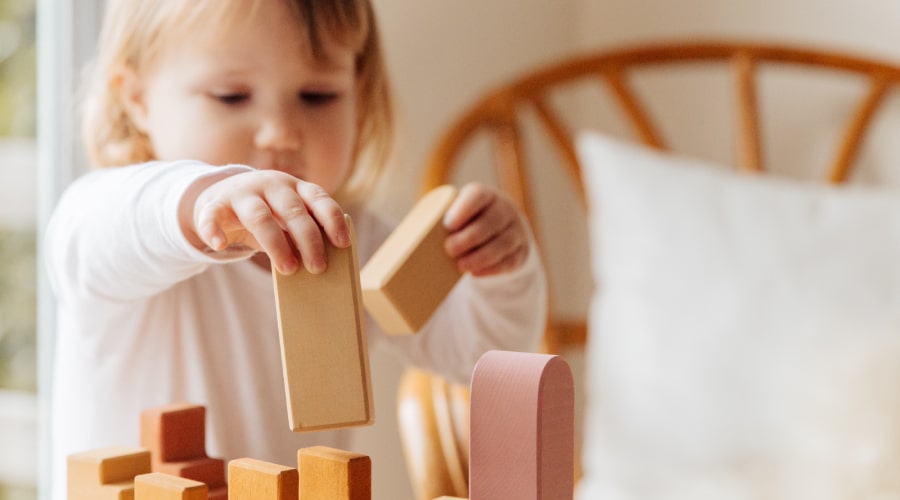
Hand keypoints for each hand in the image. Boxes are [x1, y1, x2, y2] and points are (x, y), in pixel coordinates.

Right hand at [186, 170, 348, 274]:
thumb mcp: (286, 218)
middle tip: (318, 267)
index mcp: (295, 186)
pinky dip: (214, 230)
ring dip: (275, 244)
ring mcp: (242, 192)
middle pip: (293, 210)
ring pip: (259, 216)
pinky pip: (212, 215)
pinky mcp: (215, 203)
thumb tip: (321, 263)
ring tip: (288, 269)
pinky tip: (219, 245)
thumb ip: (301, 233)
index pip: (319, 198)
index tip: (343, 243)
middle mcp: (271, 184)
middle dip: (308, 239)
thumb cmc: (266, 214)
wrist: (220, 198)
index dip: (332, 220)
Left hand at [442, 183, 529, 276]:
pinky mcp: (521, 252)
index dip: (464, 208)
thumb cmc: (466, 222)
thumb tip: (401, 240)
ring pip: (503, 243)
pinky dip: (492, 268)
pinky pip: (509, 260)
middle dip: (470, 237)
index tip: (448, 224)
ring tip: (460, 266)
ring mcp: (516, 231)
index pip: (478, 195)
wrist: (499, 229)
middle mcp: (504, 210)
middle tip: (449, 249)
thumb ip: (437, 220)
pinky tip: (476, 273)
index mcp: (484, 196)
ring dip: (481, 256)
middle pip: (491, 221)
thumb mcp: (456, 214)